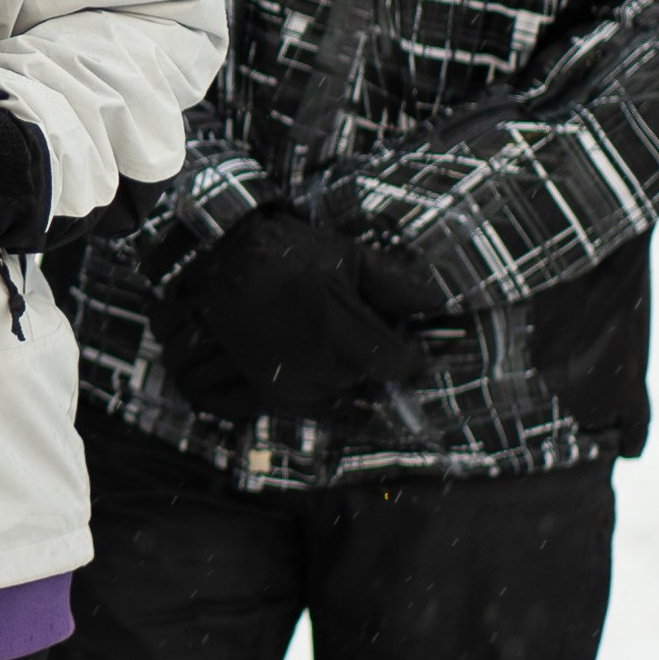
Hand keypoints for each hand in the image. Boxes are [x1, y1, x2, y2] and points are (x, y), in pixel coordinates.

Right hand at [159, 210, 428, 420]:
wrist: (220, 259)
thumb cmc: (287, 253)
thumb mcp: (348, 256)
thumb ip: (395, 284)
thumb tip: (438, 302)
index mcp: (348, 336)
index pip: (399, 364)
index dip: (411, 354)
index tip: (410, 341)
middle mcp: (324, 368)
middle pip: (370, 380)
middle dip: (374, 359)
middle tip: (363, 332)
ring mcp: (294, 384)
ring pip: (341, 394)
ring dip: (347, 377)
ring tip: (335, 344)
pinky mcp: (268, 391)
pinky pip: (310, 406)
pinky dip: (320, 393)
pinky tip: (318, 368)